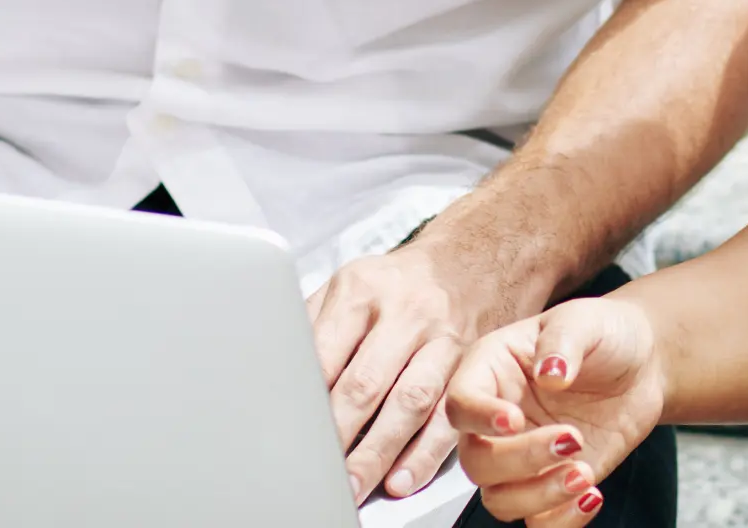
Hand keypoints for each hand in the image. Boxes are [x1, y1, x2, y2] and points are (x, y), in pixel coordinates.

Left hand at [308, 244, 503, 502]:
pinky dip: (424, 454)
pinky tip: (403, 479)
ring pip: (410, 403)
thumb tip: (277, 371)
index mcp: (362, 290)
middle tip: (318, 472)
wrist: (470, 261)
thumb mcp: (350, 282)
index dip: (307, 399)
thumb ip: (315, 324)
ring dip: (380, 453)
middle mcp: (405, 313)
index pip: (326, 352)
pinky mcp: (470, 367)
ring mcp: (442, 340)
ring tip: (355, 486)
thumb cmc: (397, 283)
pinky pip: (448, 416)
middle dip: (340, 434)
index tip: (289, 433)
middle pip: (367, 382)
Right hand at [446, 299, 663, 525]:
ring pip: (500, 498)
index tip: (515, 420)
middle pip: (476, 460)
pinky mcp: (551, 484)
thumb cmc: (604, 334)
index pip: (461, 402)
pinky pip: (539, 521)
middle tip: (571, 440)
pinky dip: (563, 520)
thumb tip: (550, 371)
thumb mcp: (585, 321)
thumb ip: (563, 341)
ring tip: (584, 473)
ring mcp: (523, 456)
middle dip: (520, 460)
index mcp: (492, 371)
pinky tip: (592, 492)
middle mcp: (498, 419)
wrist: (642, 366)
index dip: (479, 417)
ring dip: (539, 496)